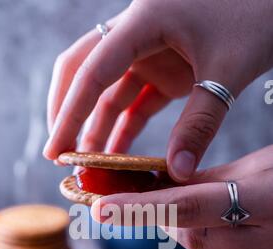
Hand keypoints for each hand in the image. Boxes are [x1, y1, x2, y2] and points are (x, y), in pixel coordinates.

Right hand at [43, 0, 272, 179]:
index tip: (56, 150)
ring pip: (109, 90)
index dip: (69, 114)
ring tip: (87, 163)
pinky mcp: (165, 67)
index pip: (92, 71)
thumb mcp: (228, 69)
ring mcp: (150, 51)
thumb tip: (178, 173)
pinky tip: (118, 153)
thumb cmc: (257, 13)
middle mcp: (138, 33)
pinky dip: (126, 126)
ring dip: (96, 126)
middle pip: (84, 72)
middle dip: (68, 113)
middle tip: (59, 153)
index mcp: (144, 20)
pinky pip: (136, 100)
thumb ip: (201, 122)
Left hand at [91, 145, 272, 248]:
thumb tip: (166, 182)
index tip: (101, 208)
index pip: (188, 206)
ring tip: (187, 204)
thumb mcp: (261, 165)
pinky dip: (209, 241)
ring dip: (185, 228)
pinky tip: (217, 223)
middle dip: (165, 215)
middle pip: (189, 235)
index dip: (142, 207)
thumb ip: (212, 179)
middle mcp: (264, 239)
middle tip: (148, 195)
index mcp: (264, 200)